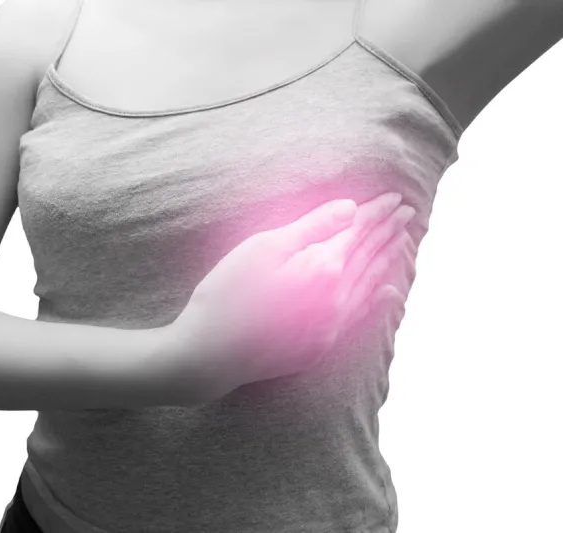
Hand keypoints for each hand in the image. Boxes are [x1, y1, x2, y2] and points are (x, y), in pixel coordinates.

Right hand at [169, 192, 414, 404]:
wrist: (209, 356)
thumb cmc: (227, 295)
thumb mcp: (263, 248)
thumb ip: (311, 227)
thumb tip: (352, 209)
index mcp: (323, 267)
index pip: (358, 231)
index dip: (377, 212)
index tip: (396, 196)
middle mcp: (337, 298)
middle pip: (369, 256)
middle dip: (388, 231)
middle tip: (408, 212)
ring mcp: (332, 325)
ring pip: (371, 285)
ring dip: (387, 260)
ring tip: (402, 241)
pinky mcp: (320, 345)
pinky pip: (363, 313)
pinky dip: (379, 297)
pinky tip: (390, 292)